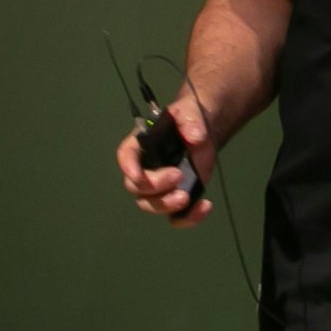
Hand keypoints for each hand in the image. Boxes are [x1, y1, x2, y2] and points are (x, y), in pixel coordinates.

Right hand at [115, 87, 216, 226]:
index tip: (138, 175)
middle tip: (178, 175)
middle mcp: (145, 169)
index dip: (128, 167)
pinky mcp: (176, 199)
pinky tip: (205, 207)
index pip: (126, 157)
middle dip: (154, 186)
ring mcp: (159, 187)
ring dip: (166, 205)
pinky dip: (188, 218)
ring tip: (187, 196)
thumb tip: (196, 138)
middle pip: (136, 187)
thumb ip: (190, 121)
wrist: (204, 132)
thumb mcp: (189, 112)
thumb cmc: (189, 118)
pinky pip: (175, 218)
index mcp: (141, 145)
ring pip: (151, 205)